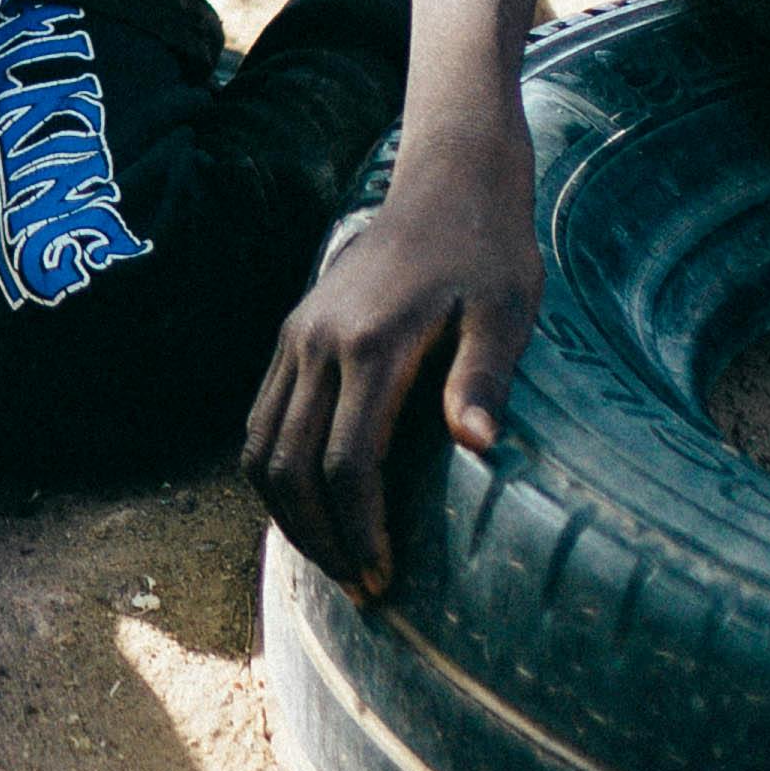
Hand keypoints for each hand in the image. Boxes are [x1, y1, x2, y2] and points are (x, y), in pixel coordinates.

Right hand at [245, 123, 540, 600]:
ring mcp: (296, 335)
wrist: (446, 179)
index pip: (345, 463)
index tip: (385, 579)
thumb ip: (485, 377)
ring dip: (289, 514)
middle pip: (290, 467)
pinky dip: (275, 472)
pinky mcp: (293, 331)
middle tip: (361, 590)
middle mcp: (318, 342)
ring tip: (333, 559)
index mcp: (372, 343)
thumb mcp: (508, 312)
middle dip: (320, 539)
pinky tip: (313, 504)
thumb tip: (478, 447)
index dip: (360, 531)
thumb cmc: (490, 251)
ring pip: (260, 446)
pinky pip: (261, 417)